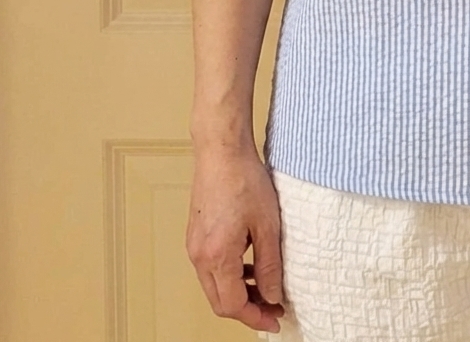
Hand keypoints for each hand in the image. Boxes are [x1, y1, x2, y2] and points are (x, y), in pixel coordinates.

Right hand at [186, 142, 286, 333]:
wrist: (222, 151)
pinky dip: (230, 275)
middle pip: (220, 301)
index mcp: (217, 256)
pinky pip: (211, 268)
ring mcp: (194, 246)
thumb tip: (273, 294)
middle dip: (247, 309)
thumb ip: (270, 264)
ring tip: (266, 287)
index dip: (256, 317)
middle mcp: (199, 256)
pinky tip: (250, 265)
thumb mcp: (268, 224)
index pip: (233, 305)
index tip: (276, 319)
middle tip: (273, 307)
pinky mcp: (196, 236)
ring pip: (214, 286)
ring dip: (238, 293)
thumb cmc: (244, 179)